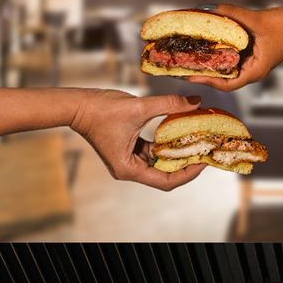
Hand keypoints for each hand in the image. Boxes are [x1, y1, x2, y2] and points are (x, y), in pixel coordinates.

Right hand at [68, 91, 208, 189]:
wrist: (78, 104)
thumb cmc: (101, 109)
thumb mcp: (139, 106)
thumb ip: (169, 104)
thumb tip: (196, 101)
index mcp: (129, 169)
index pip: (166, 181)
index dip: (187, 174)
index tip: (203, 162)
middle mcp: (129, 169)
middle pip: (165, 175)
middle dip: (185, 165)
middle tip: (205, 151)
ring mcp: (129, 161)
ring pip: (160, 164)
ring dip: (177, 155)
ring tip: (197, 144)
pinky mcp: (129, 150)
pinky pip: (152, 153)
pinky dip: (166, 145)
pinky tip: (180, 135)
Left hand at [176, 5, 282, 92]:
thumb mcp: (258, 19)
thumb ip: (233, 13)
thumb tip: (206, 8)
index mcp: (255, 71)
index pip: (227, 84)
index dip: (206, 81)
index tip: (188, 75)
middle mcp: (251, 69)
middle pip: (223, 77)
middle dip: (202, 72)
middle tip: (180, 66)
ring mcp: (252, 61)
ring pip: (225, 66)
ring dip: (208, 61)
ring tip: (188, 54)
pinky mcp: (252, 51)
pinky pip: (231, 54)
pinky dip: (218, 49)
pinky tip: (205, 41)